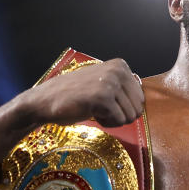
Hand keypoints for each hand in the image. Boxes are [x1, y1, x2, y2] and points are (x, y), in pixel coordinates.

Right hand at [27, 58, 143, 128]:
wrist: (45, 101)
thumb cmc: (75, 96)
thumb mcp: (103, 84)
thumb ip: (123, 88)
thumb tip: (143, 104)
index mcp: (120, 65)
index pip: (140, 98)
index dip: (123, 107)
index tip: (105, 101)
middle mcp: (118, 70)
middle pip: (138, 108)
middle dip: (121, 115)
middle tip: (100, 108)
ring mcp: (110, 82)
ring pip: (130, 116)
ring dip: (113, 119)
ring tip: (94, 109)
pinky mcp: (103, 97)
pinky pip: (119, 120)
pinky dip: (107, 123)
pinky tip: (91, 113)